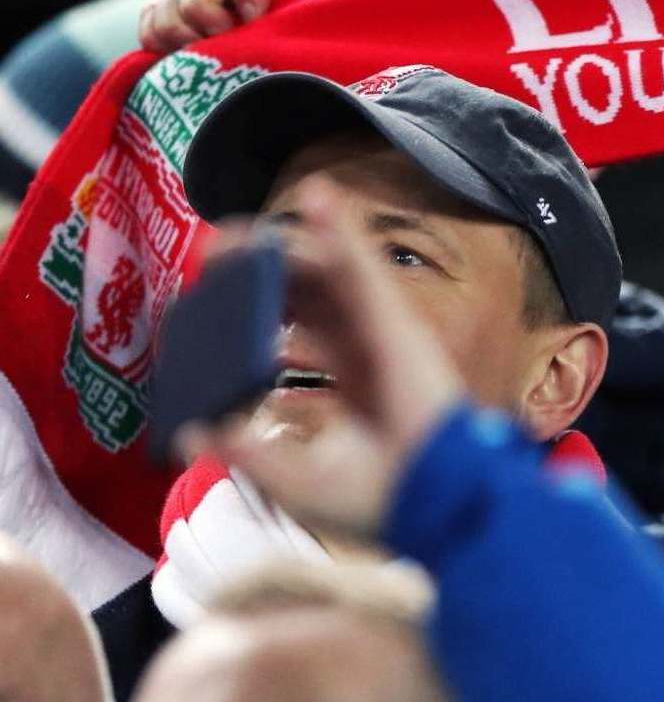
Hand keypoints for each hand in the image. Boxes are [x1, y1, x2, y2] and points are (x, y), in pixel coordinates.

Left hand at [179, 184, 463, 542]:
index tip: (216, 302)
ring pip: (331, 271)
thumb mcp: (292, 480)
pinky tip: (319, 196)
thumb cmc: (376, 500)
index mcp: (354, 385)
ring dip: (284, 243)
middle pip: (311, 294)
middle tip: (213, 254)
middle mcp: (368, 352)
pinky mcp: (394, 321)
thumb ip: (247, 452)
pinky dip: (341, 230)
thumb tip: (193, 431)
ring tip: (233, 234)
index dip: (264, 310)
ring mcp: (382, 333)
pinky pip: (362, 266)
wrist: (431, 505)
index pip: (305, 332)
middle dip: (261, 270)